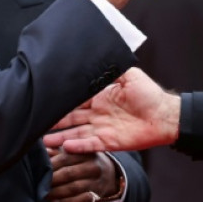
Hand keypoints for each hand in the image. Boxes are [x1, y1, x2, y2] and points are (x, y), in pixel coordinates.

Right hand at [43, 68, 179, 152]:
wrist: (165, 115)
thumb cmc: (149, 94)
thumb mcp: (129, 75)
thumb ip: (112, 69)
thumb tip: (96, 57)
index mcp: (101, 98)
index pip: (76, 100)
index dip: (62, 102)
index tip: (47, 100)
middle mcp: (98, 114)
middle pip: (71, 119)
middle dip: (54, 121)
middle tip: (37, 121)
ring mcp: (102, 129)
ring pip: (76, 133)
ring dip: (60, 136)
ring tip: (43, 140)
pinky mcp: (109, 142)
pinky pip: (90, 144)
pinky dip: (77, 145)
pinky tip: (64, 146)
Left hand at [45, 148, 120, 201]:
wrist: (108, 174)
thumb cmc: (85, 160)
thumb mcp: (76, 152)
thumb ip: (60, 150)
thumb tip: (44, 149)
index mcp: (87, 153)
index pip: (65, 158)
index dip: (51, 164)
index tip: (40, 169)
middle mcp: (93, 166)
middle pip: (68, 173)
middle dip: (51, 180)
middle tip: (39, 183)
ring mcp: (96, 182)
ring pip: (72, 188)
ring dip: (56, 192)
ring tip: (44, 194)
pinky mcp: (97, 195)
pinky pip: (79, 200)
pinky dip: (66, 201)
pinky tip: (56, 200)